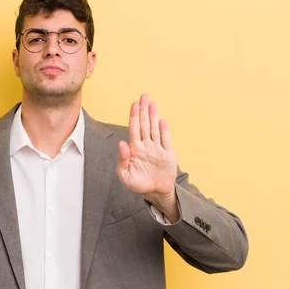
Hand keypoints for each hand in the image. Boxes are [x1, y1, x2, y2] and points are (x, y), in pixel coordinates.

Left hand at [116, 94, 177, 213]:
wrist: (155, 193)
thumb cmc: (138, 184)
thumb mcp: (125, 175)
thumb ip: (123, 159)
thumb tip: (121, 143)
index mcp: (134, 149)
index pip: (133, 129)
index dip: (133, 116)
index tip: (134, 104)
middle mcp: (146, 146)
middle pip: (144, 124)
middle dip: (143, 110)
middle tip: (143, 96)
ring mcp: (157, 149)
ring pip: (154, 129)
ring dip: (153, 116)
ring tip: (152, 103)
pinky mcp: (168, 155)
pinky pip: (166, 140)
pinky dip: (164, 131)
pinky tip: (161, 121)